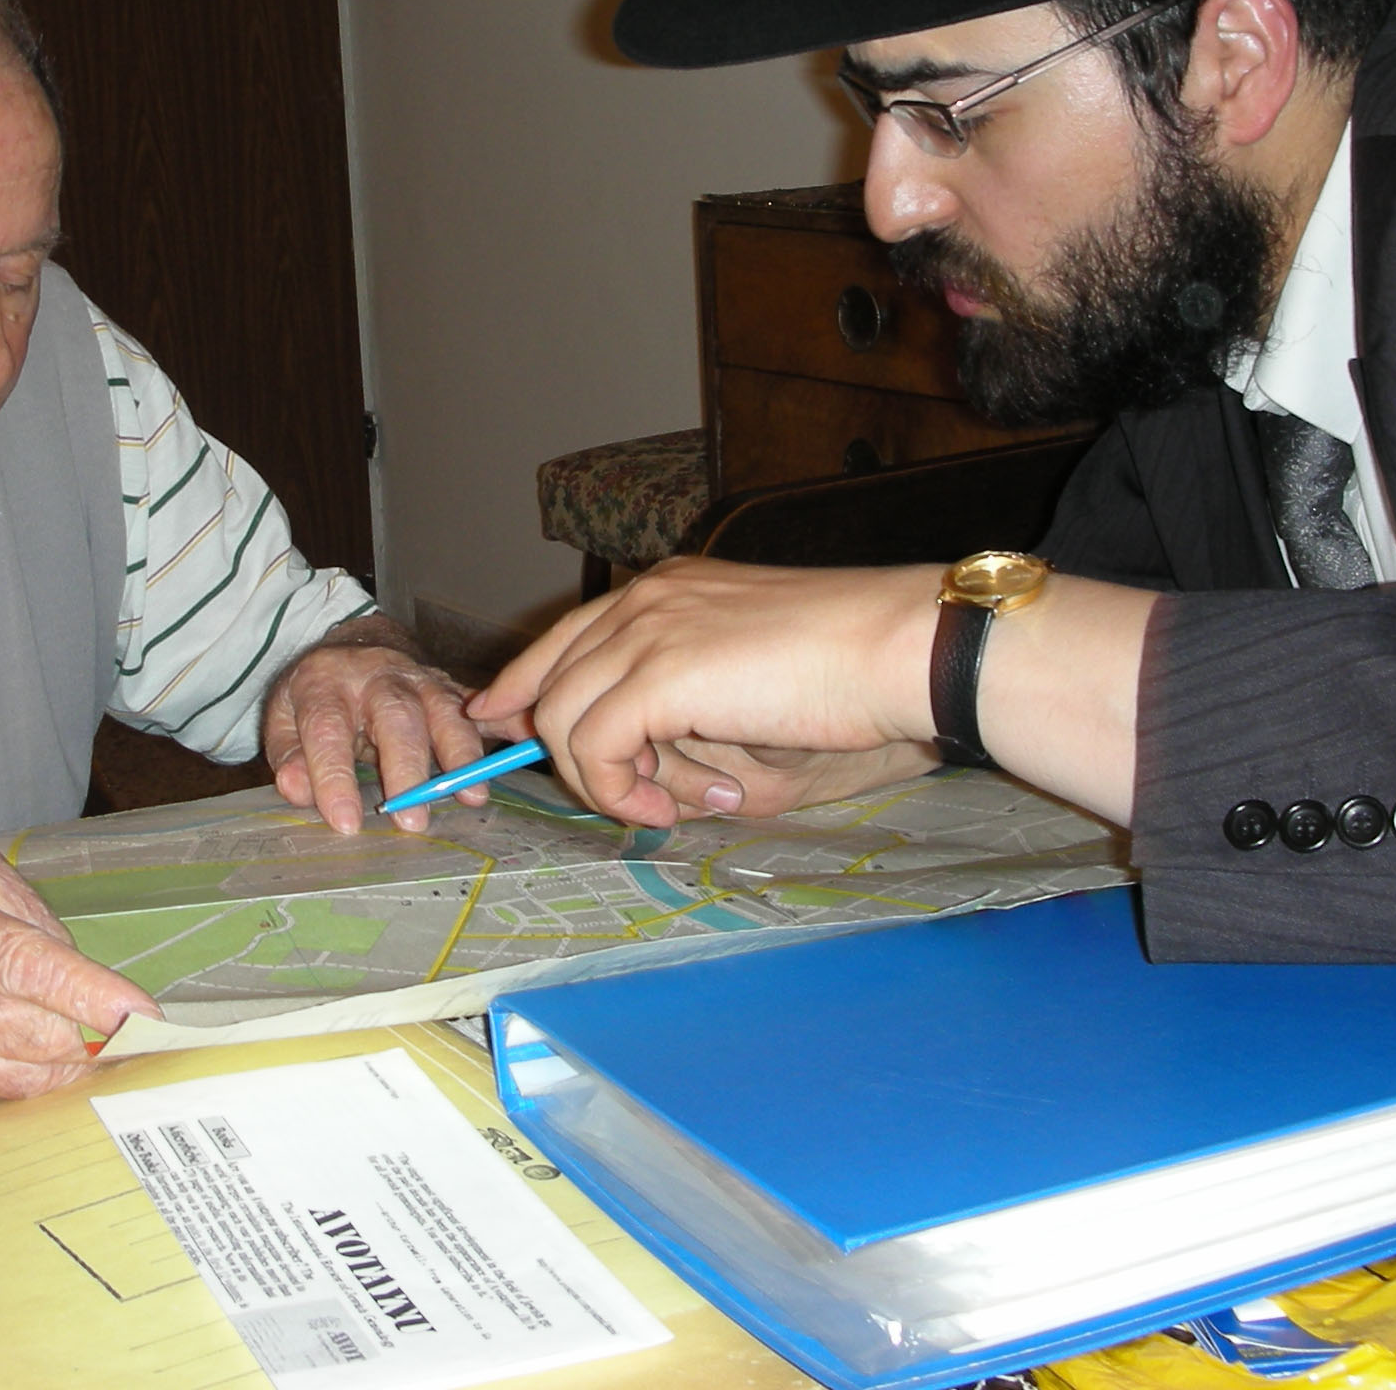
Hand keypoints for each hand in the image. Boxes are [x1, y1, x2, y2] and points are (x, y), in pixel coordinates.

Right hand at [0, 835, 157, 1108]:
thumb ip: (25, 910)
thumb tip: (79, 972)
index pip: (27, 970)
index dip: (91, 996)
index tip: (141, 1013)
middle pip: (35, 1035)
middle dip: (89, 1033)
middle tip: (118, 1023)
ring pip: (19, 1077)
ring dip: (59, 1061)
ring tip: (71, 1034)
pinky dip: (13, 1075)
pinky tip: (4, 1042)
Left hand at [265, 624, 495, 832]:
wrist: (354, 647)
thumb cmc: (318, 695)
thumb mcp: (285, 717)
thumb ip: (289, 754)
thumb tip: (297, 789)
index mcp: (325, 683)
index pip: (327, 730)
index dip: (335, 777)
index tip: (347, 823)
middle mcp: (377, 676)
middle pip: (395, 717)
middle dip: (408, 768)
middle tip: (412, 820)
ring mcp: (419, 679)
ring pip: (445, 709)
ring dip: (461, 753)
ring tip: (471, 796)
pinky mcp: (450, 687)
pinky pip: (483, 702)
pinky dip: (507, 719)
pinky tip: (527, 737)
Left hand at [464, 557, 942, 826]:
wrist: (894, 650)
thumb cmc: (848, 673)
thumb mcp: (746, 682)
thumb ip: (683, 711)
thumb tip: (641, 768)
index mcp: (670, 588)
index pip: (569, 634)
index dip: (525, 681)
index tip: (501, 720)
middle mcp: (646, 598)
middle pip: (551, 674)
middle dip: (555, 744)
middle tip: (609, 795)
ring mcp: (647, 629)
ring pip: (566, 718)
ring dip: (605, 779)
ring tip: (664, 807)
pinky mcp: (656, 673)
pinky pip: (594, 746)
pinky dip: (617, 789)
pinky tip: (663, 809)